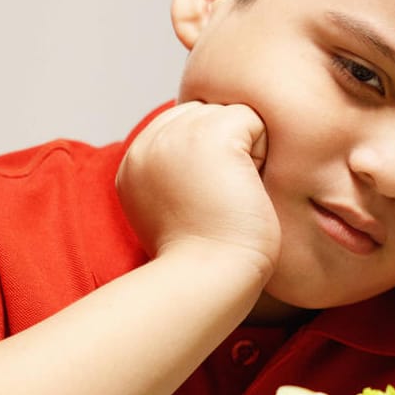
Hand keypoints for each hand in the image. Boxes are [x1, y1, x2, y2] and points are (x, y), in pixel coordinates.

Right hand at [115, 101, 279, 276]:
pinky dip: (261, 153)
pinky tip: (245, 188)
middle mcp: (146, 143)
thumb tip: (207, 153)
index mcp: (133, 164)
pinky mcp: (209, 136)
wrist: (208, 280)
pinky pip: (252, 119)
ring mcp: (175, 136)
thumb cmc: (205, 262)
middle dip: (225, 152)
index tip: (203, 204)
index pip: (183, 126)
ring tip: (229, 196)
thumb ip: (175, 174)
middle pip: (206, 114)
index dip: (208, 160)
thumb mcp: (172, 212)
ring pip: (229, 114)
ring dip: (243, 153)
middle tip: (217, 202)